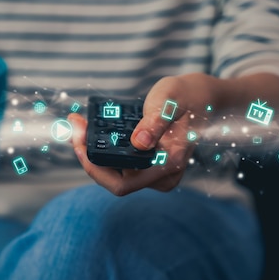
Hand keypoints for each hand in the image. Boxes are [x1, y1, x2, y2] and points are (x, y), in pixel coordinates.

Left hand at [70, 72, 278, 195]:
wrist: (203, 97)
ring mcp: (154, 171)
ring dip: (93, 149)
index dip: (94, 167)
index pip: (121, 182)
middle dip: (89, 155)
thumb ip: (156, 121)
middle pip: (112, 178)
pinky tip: (91, 126)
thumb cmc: (188, 96)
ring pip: (114, 171)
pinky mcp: (148, 163)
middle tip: (74, 125)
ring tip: (79, 122)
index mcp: (168, 164)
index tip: (79, 140)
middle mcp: (161, 175)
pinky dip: (103, 146)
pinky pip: (119, 162)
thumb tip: (139, 143)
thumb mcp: (170, 101)